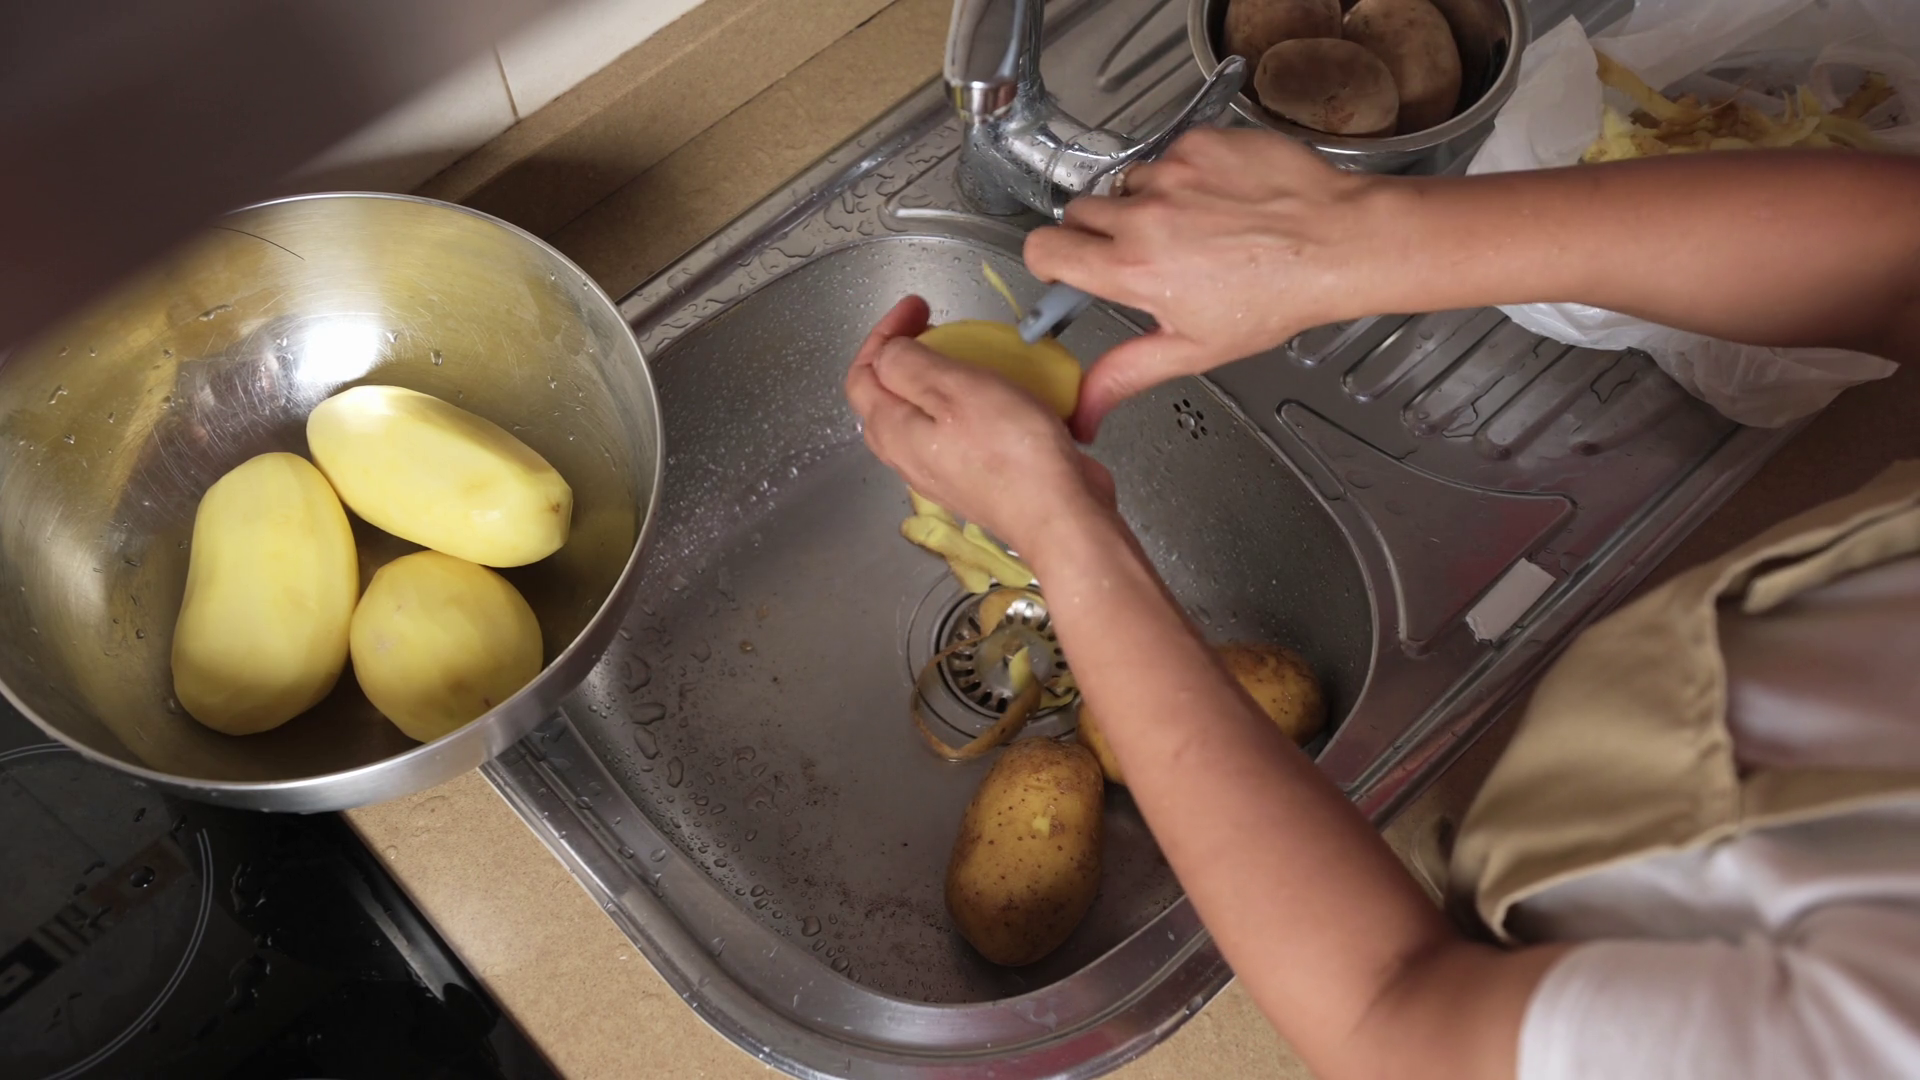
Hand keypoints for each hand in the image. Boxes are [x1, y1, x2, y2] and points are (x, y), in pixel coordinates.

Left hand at [845, 296, 1116, 558]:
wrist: (1059, 516)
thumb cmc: (1010, 450)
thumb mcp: (955, 387)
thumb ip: (908, 364)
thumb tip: (887, 353)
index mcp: (893, 431)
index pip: (861, 375)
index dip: (882, 334)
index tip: (918, 307)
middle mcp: (908, 456)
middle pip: (885, 398)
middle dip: (902, 356)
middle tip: (934, 328)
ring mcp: (940, 472)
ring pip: (920, 417)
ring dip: (935, 380)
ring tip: (965, 356)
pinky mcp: (974, 480)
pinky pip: (956, 433)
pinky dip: (965, 405)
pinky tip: (996, 395)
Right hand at [1025, 128, 1385, 439]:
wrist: (1337, 241)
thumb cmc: (1275, 297)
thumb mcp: (1195, 349)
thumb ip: (1127, 372)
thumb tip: (1086, 409)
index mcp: (1132, 269)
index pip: (1044, 248)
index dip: (1048, 260)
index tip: (1064, 267)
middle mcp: (1144, 215)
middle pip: (1079, 212)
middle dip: (1098, 232)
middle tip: (1141, 253)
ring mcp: (1173, 172)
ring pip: (1127, 183)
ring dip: (1146, 202)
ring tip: (1193, 226)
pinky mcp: (1200, 142)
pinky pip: (1169, 155)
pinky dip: (1186, 175)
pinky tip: (1218, 200)